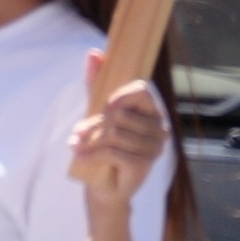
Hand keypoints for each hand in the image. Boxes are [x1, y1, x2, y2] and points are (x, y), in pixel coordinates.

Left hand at [71, 79, 171, 205]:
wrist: (103, 187)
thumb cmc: (102, 146)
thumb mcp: (96, 112)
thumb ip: (95, 83)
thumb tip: (94, 53)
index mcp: (152, 113)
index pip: (141, 89)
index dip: (118, 96)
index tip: (103, 107)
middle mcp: (159, 129)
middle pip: (119, 113)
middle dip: (94, 123)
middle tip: (82, 133)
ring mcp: (154, 149)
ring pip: (113, 132)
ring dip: (90, 140)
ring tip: (80, 145)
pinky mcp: (143, 165)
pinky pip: (111, 150)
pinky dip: (90, 153)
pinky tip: (80, 156)